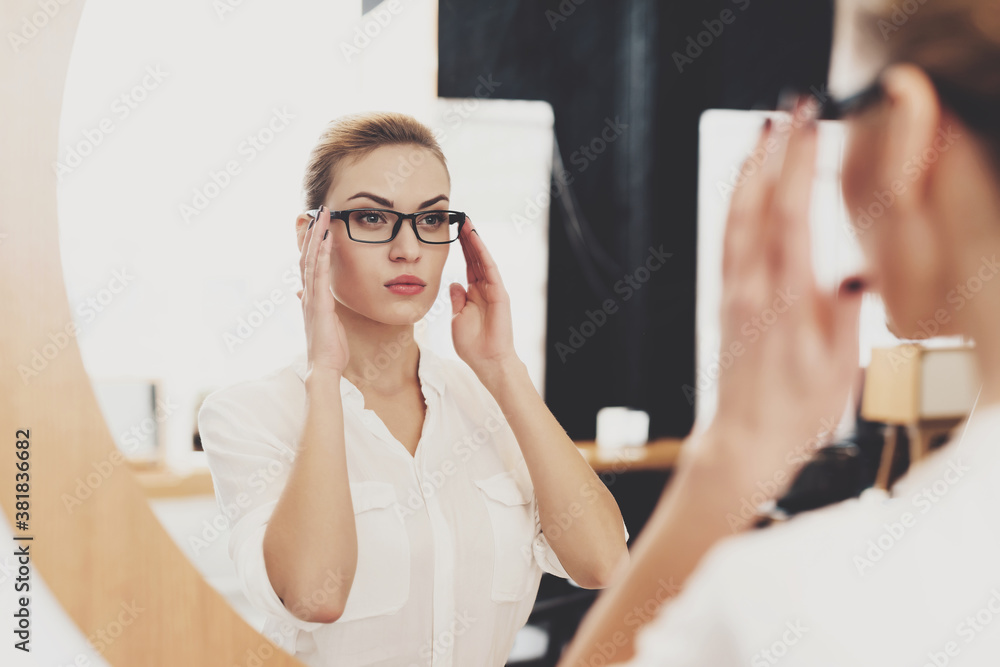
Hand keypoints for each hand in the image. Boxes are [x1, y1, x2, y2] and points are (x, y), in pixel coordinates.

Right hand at [298, 206, 349, 377]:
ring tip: (322, 217)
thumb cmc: (327, 347)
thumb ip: (314, 304)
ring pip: (311, 260)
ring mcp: (311, 297)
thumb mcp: (322, 321)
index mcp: (310, 297)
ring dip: (317, 237)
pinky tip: (326, 239)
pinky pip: (320, 274)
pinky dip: (322, 255)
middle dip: (313, 233)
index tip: (317, 226)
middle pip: (307, 257)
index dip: (311, 244)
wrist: (324, 366)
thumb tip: (302, 293)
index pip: (309, 265)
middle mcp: (308, 294)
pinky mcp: (319, 303)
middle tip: (319, 211)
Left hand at [449, 218, 518, 379]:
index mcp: (474, 293)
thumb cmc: (473, 345)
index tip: (454, 231)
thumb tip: (454, 284)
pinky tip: (476, 241)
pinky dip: (483, 254)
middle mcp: (484, 288)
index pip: (468, 265)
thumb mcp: (457, 319)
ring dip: (475, 241)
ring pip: (483, 260)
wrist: (488, 361)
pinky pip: (490, 270)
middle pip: (476, 258)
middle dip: (468, 239)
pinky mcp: (499, 294)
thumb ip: (457, 300)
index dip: (462, 248)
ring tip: (467, 223)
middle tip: (461, 218)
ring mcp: (493, 290)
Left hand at [703, 96, 866, 497]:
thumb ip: (843, 321)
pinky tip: (741, 188)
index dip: (798, 167)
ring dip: (749, 171)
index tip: (809, 127)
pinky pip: (726, 242)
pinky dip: (733, 206)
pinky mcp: (727, 301)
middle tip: (789, 107)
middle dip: (775, 152)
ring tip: (761, 133)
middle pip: (761, 206)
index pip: (791, 218)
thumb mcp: (836, 373)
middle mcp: (752, 289)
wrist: (745, 441)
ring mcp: (735, 293)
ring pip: (736, 219)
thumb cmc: (795, 413)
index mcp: (785, 301)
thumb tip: (856, 278)